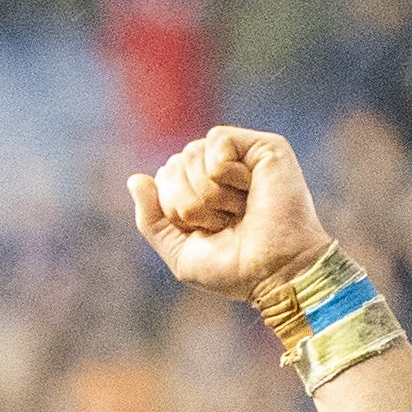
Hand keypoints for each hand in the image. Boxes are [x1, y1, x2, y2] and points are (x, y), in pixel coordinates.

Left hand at [127, 124, 334, 306]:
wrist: (275, 272)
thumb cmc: (234, 268)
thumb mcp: (179, 250)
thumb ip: (152, 219)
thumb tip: (135, 179)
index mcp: (202, 191)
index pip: (163, 177)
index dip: (174, 208)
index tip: (207, 231)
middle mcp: (221, 171)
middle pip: (174, 164)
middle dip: (189, 203)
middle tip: (225, 222)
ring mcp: (243, 157)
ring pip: (191, 153)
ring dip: (209, 194)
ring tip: (239, 210)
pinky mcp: (265, 147)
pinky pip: (217, 140)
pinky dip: (223, 171)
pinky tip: (248, 188)